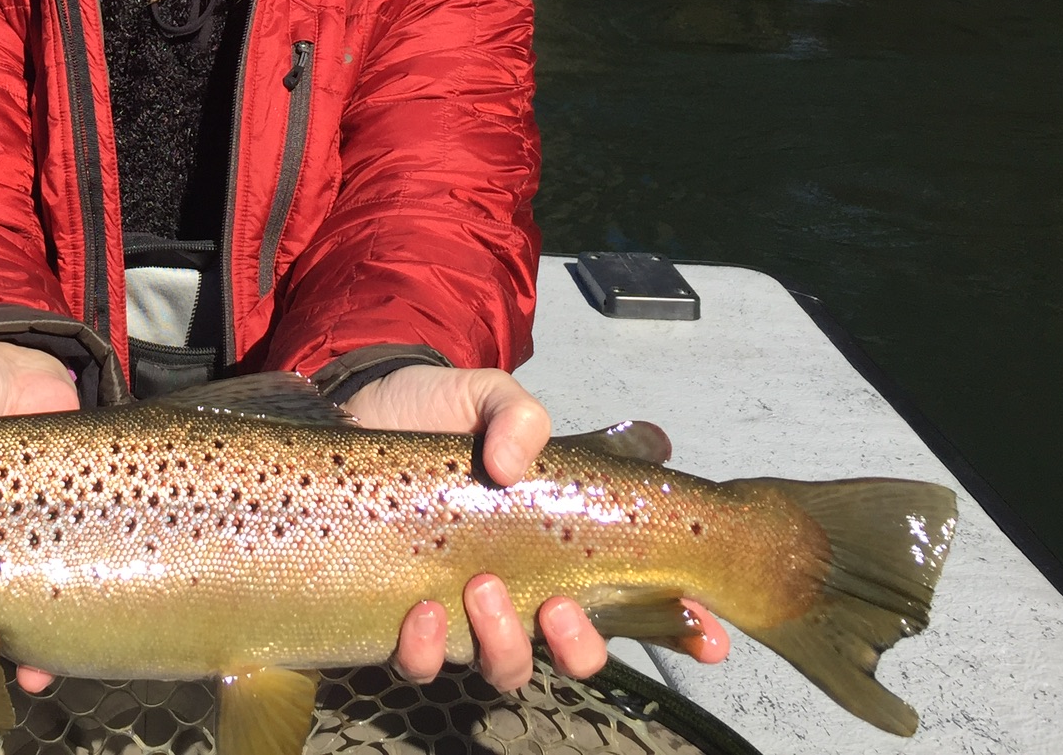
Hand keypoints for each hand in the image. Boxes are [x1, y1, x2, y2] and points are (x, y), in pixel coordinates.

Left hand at [344, 365, 729, 690]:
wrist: (354, 411)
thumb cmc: (431, 411)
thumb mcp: (485, 395)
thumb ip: (517, 414)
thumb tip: (517, 463)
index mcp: (559, 540)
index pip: (634, 598)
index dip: (682, 628)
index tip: (709, 639)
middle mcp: (520, 585)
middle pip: (576, 652)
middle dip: (581, 646)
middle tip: (558, 608)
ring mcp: (461, 608)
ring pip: (506, 667)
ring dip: (506, 644)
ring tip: (479, 589)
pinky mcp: (401, 616)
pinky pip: (422, 662)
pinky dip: (427, 649)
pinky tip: (421, 611)